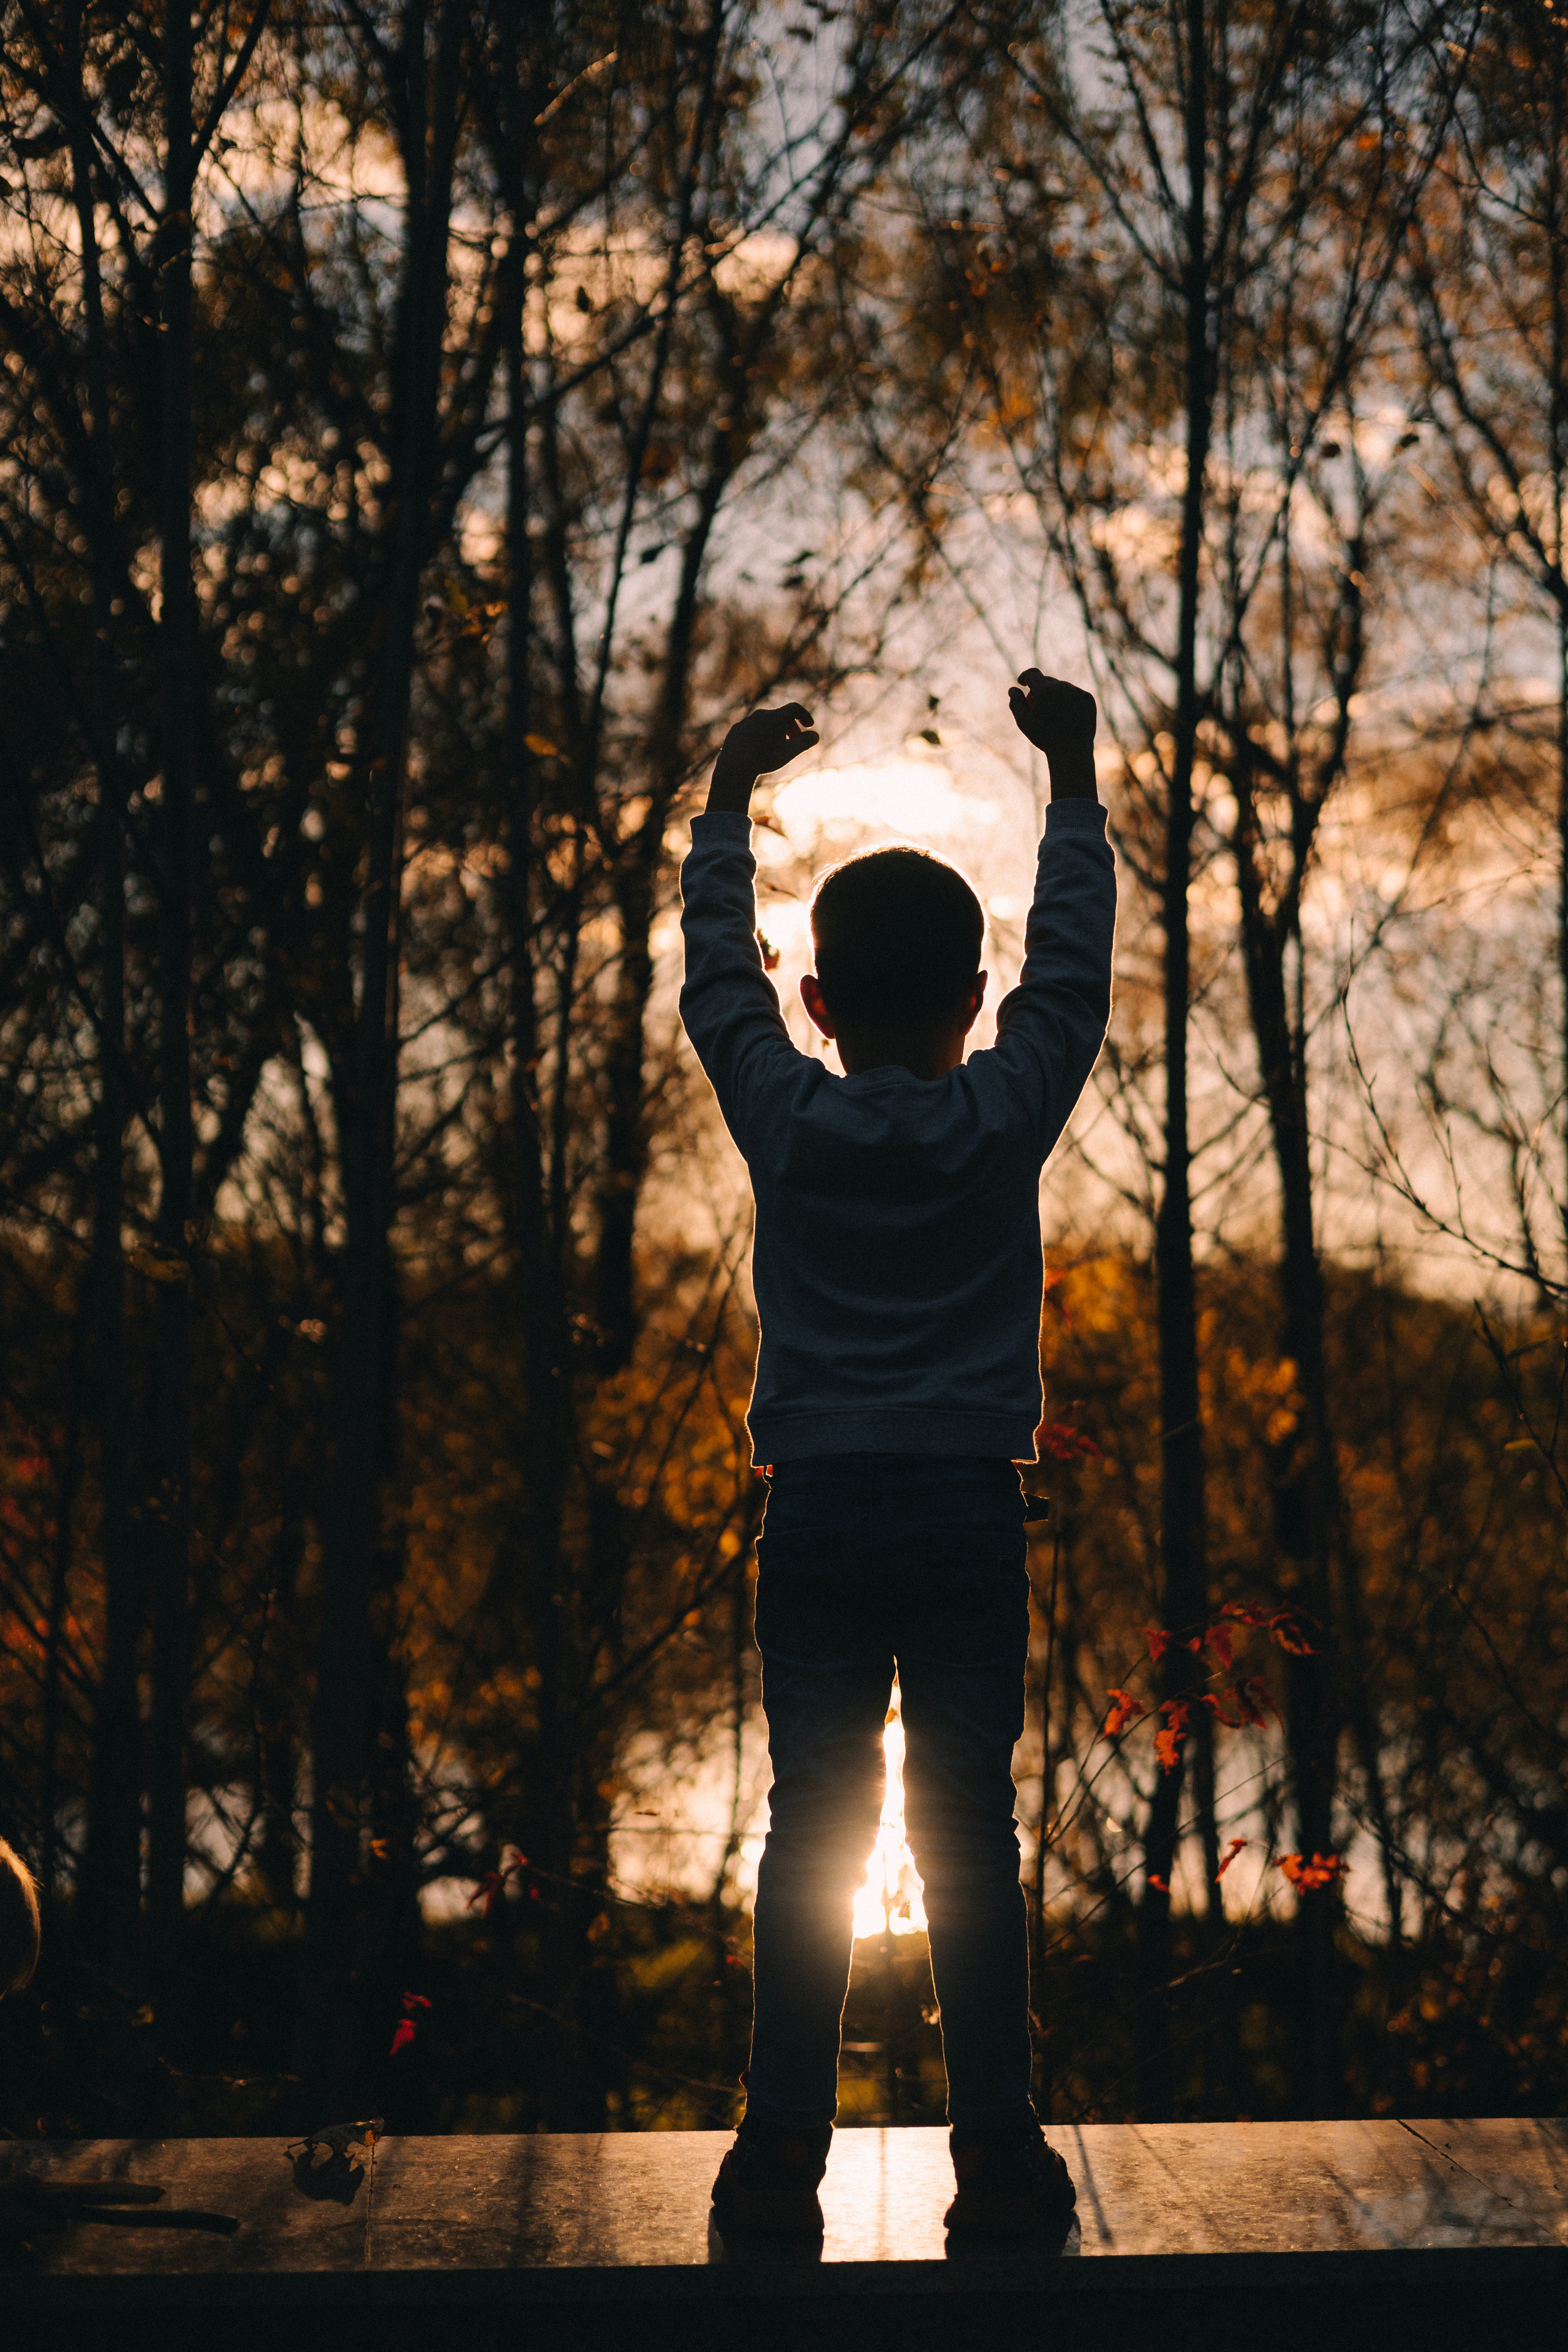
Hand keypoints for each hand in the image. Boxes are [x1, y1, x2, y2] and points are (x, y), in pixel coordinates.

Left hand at [706, 703, 819, 812]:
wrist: (735, 764)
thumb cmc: (765, 758)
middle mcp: (760, 714)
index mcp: (775, 716)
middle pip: (780, 715)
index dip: (804, 715)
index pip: (794, 708)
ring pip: (764, 723)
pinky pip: (751, 730)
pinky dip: (759, 736)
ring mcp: (746, 722)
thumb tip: (816, 736)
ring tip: (777, 746)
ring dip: (774, 731)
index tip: (809, 726)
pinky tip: (759, 749)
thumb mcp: (789, 752)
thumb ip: (804, 742)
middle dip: (790, 726)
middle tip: (795, 740)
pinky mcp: (735, 730)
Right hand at [1008, 669, 1097, 799]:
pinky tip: (1068, 716)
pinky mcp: (1088, 698)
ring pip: (1063, 688)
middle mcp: (1061, 686)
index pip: (1032, 674)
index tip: (1022, 682)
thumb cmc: (1044, 738)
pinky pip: (1076, 695)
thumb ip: (1016, 703)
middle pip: (1048, 681)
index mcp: (1044, 689)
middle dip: (1040, 688)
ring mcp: (1076, 691)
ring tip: (1054, 714)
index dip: (1025, 676)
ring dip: (1056, 696)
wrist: (1072, 750)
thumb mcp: (1024, 723)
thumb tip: (1013, 689)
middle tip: (1038, 704)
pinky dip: (1070, 702)